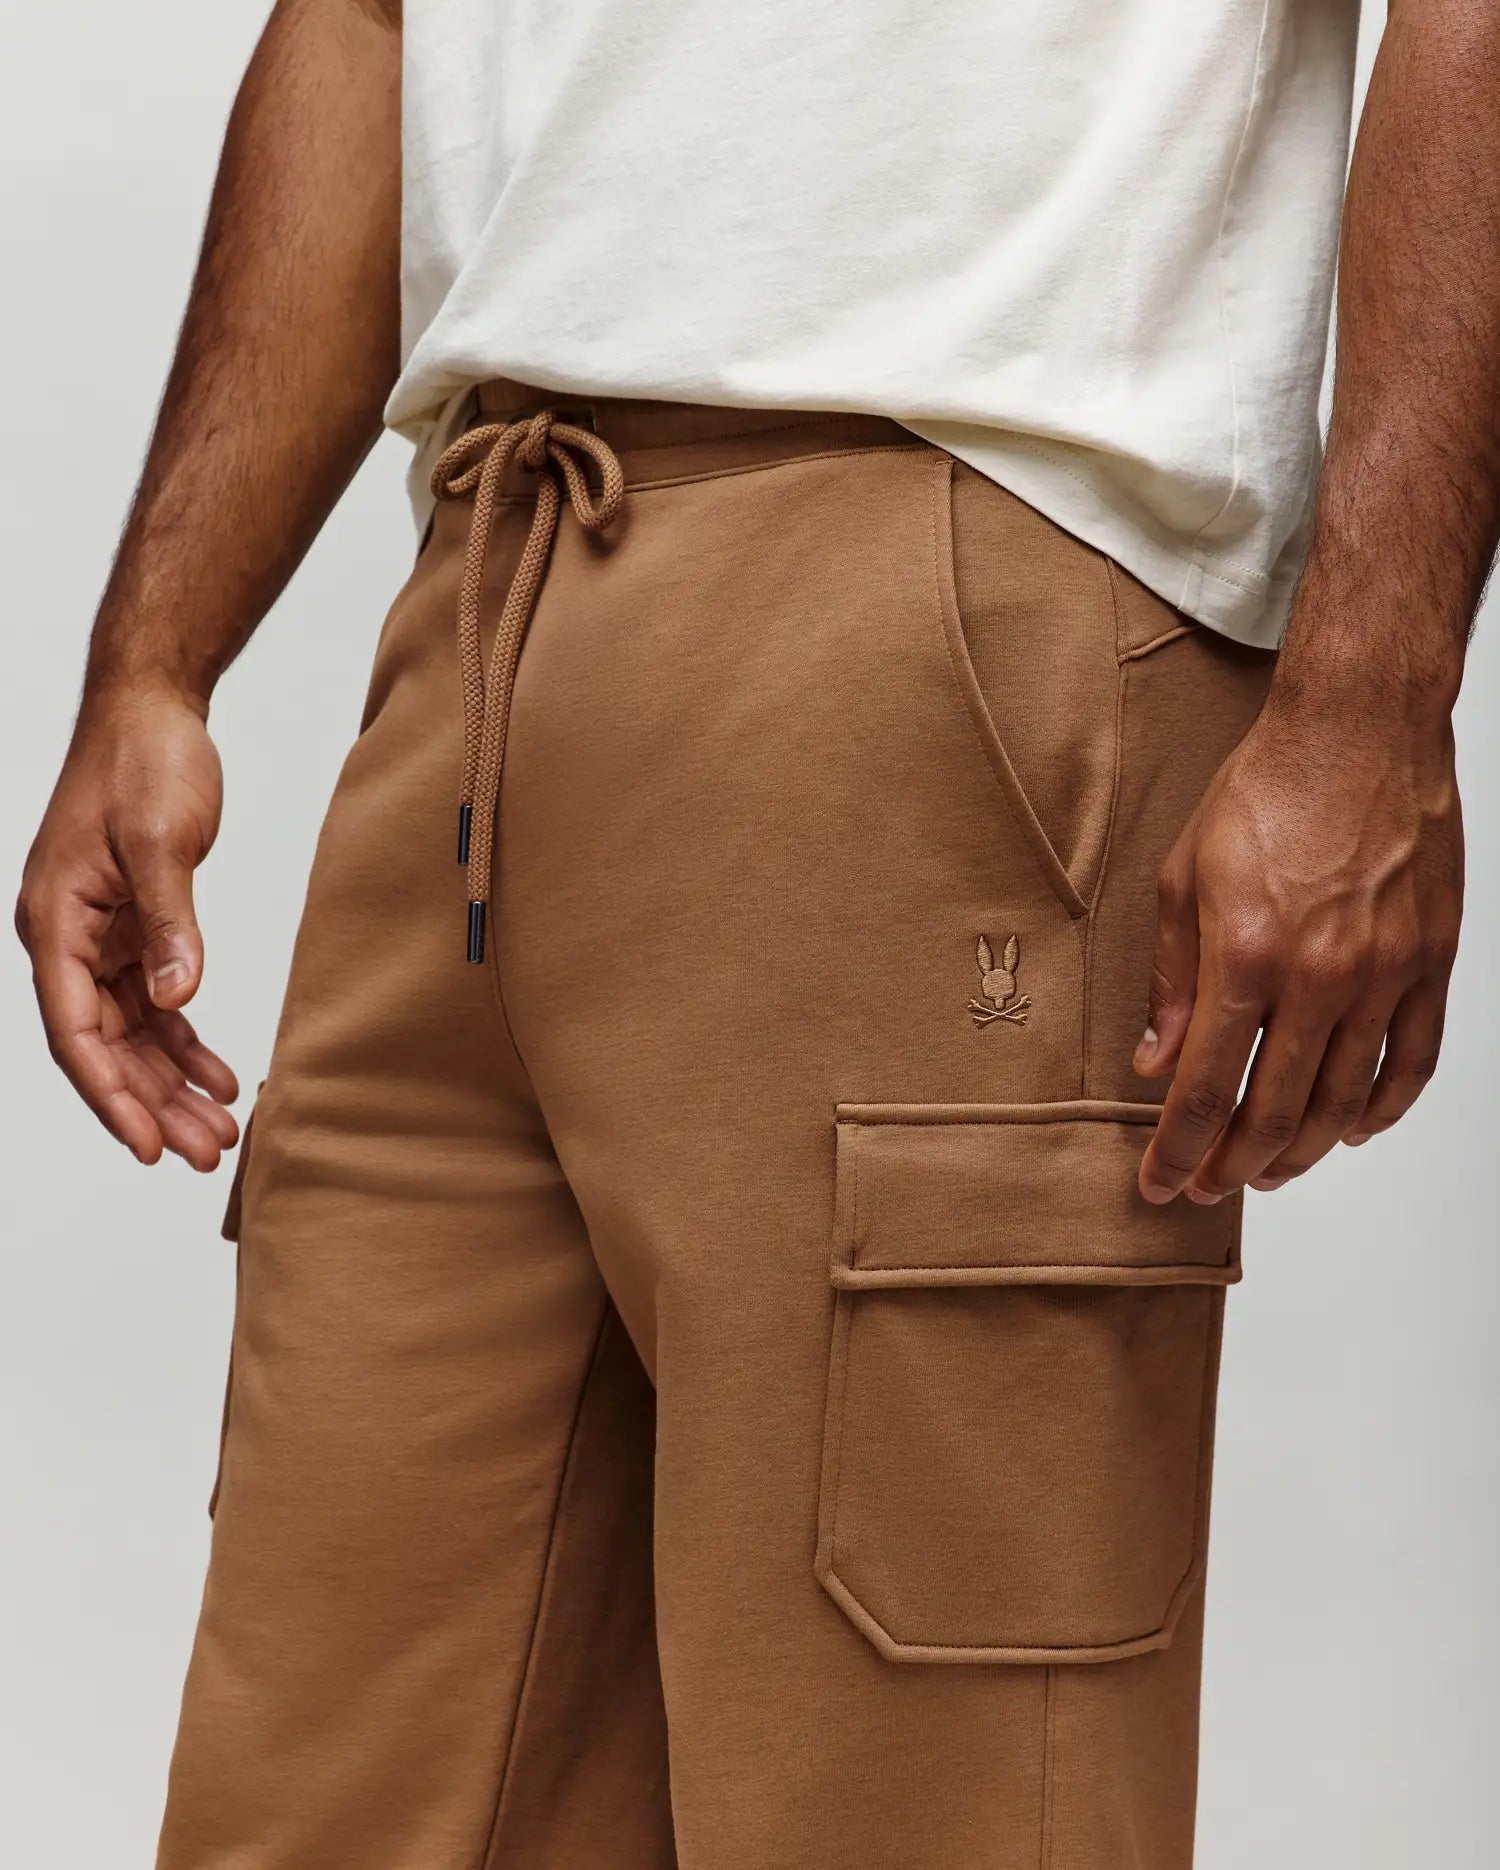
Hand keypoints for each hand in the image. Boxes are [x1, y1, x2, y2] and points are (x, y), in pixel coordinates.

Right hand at [16, 682, 238, 1168]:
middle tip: (207, 1154)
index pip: (76, 1034)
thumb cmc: (144, 761)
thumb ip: (170, 924)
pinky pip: (153, 1002)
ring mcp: (98, 936)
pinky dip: (185, 1041)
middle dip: (154, 1105)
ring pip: (131, 1033)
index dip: (112, 1097)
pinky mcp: (132, 927)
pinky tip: (219, 1074)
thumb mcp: (162, 839)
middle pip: (105, 1047)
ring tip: (222, 1130)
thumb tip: (177, 1001)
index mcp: (54, 922)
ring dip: (173, 1082)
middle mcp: (66, 938)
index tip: (151, 1147)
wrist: (152, 711)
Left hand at [1135, 676, 1462, 1203]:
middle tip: (1209, 1189)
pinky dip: (1383, 1108)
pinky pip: (1414, 1060)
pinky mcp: (1432, 961)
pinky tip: (1353, 1129)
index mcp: (1245, 958)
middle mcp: (1320, 978)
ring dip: (1301, 1151)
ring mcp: (1386, 974)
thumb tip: (1156, 1062)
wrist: (1359, 730)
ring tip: (1269, 1172)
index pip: (1207, 1090)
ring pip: (1344, 1101)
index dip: (1179, 1152)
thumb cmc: (1265, 793)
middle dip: (1234, 1167)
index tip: (1160, 1186)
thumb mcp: (1184, 879)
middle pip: (1275, 1113)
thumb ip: (1172, 981)